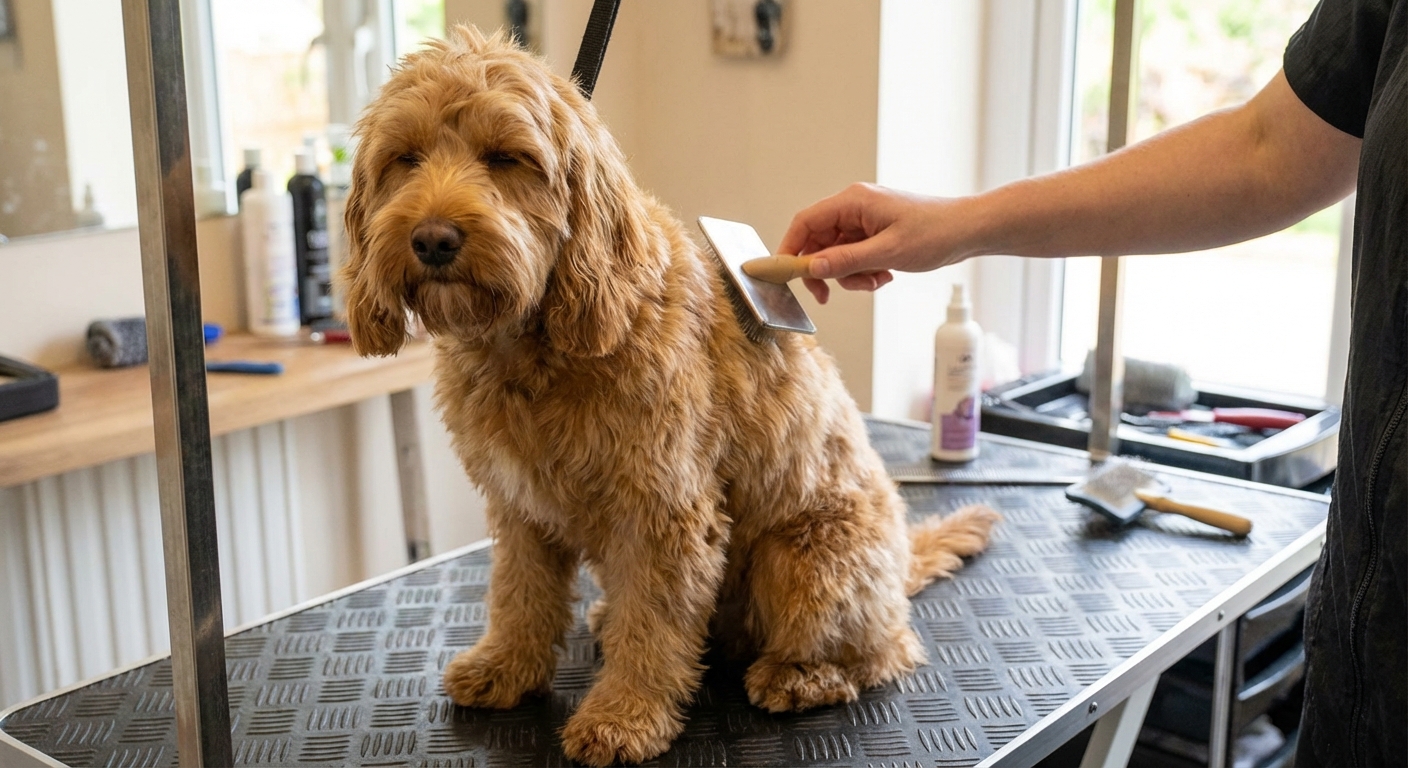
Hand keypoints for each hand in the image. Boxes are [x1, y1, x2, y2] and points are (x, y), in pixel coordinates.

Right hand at [779, 183, 970, 302]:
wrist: (968, 231)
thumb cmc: (935, 232)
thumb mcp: (888, 252)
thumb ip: (847, 260)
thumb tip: (812, 268)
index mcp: (853, 202)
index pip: (806, 222)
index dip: (790, 248)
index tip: (785, 275)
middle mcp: (855, 208)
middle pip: (818, 242)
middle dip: (827, 270)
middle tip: (830, 295)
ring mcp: (865, 221)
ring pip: (837, 254)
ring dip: (850, 275)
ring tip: (876, 280)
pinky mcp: (875, 234)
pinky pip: (855, 257)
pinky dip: (864, 272)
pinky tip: (885, 275)